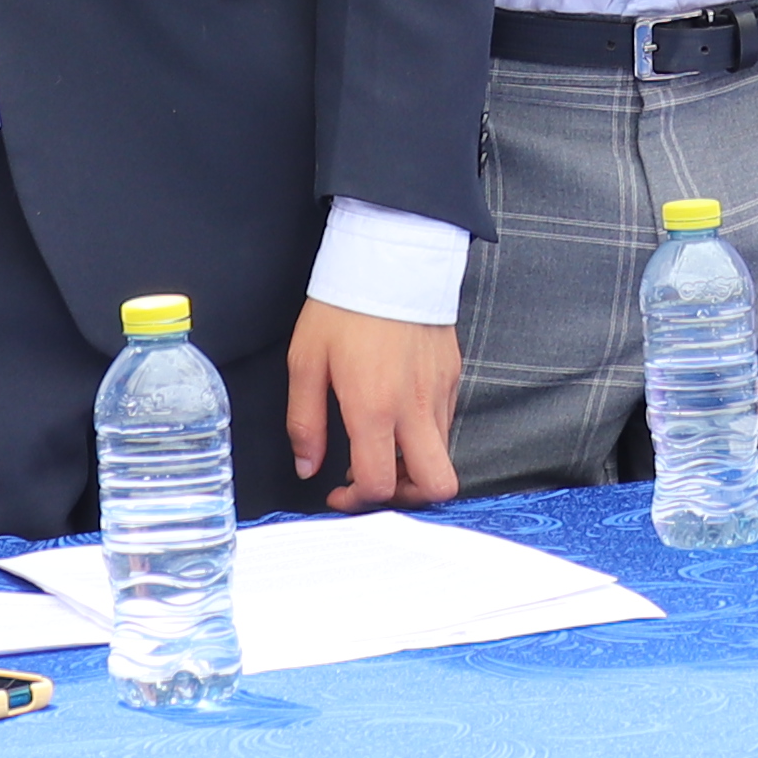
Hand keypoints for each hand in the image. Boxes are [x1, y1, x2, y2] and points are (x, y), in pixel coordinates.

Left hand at [284, 303, 459, 512]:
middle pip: (436, 485)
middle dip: (406, 497)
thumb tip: (306, 467)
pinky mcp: (453, 376)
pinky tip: (398, 415)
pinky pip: (446, 423)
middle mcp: (415, 408)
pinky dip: (425, 434)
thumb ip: (304, 422)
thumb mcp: (306, 362)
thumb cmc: (344, 306)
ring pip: (443, 455)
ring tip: (381, 446)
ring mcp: (440, 392)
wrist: (390, 256)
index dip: (358, 502)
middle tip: (376, 482)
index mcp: (373, 408)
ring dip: (414, 464)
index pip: (380, 484)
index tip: (339, 492)